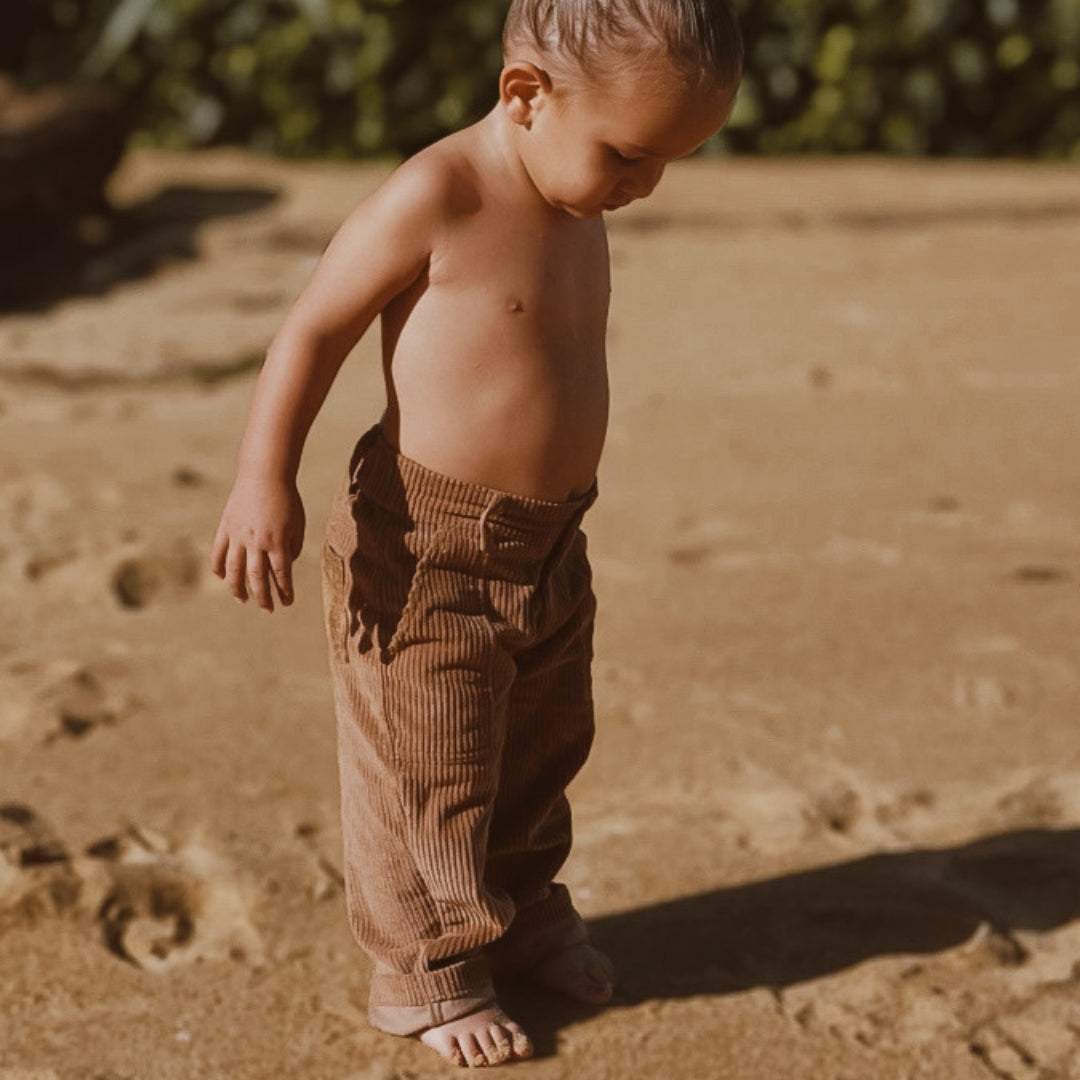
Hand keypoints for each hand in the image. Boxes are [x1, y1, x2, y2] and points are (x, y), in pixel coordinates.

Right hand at [210, 475, 305, 611]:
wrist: (264, 475)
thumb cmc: (287, 499)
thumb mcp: (298, 524)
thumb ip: (293, 547)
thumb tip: (286, 565)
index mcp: (277, 542)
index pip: (281, 575)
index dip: (284, 591)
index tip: (287, 602)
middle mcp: (256, 542)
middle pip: (256, 577)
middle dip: (263, 597)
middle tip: (268, 609)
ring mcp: (238, 535)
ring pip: (234, 569)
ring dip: (237, 588)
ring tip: (243, 599)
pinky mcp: (226, 527)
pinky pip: (219, 552)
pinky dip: (219, 567)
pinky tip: (222, 577)